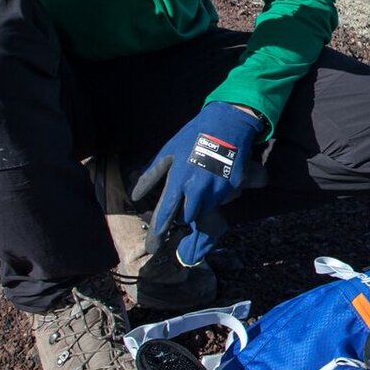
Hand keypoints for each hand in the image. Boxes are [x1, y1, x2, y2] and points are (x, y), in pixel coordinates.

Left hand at [131, 102, 264, 267]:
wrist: (228, 123)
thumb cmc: (193, 136)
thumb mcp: (169, 151)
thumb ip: (152, 174)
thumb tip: (136, 193)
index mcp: (179, 180)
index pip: (166, 212)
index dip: (158, 231)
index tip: (152, 247)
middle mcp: (198, 189)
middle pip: (187, 216)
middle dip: (184, 213)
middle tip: (184, 199)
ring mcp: (217, 189)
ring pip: (205, 209)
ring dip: (200, 202)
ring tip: (200, 182)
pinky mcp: (233, 187)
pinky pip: (220, 199)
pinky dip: (214, 193)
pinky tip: (213, 176)